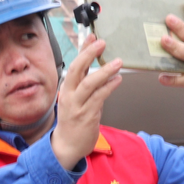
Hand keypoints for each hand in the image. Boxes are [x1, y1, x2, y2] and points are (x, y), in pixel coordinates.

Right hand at [51, 38, 121, 170]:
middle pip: (77, 70)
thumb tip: (101, 70)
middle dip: (89, 54)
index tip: (93, 36)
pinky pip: (98, 98)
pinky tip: (117, 80)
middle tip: (102, 42)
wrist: (66, 146)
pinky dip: (108, 87)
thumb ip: (87, 86)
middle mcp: (69, 95)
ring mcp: (76, 106)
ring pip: (89, 84)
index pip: (75, 65)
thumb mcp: (76, 100)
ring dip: (104, 71)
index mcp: (66, 89)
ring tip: (118, 62)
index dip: (83, 50)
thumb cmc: (73, 123)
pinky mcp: (86, 116)